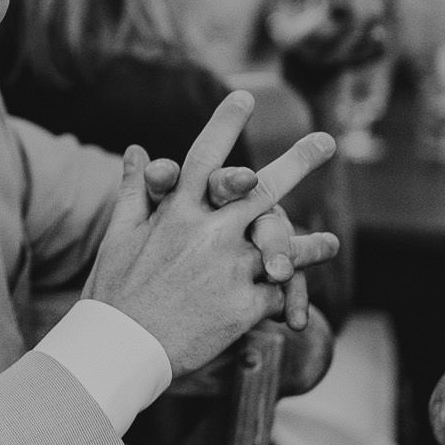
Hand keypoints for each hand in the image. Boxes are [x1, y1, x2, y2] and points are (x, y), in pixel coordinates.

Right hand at [82, 88, 339, 378]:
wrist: (120, 348)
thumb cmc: (114, 290)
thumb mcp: (118, 235)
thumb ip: (134, 190)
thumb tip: (136, 149)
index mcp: (178, 212)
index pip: (205, 155)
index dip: (226, 123)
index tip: (245, 96)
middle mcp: (209, 233)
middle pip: (263, 188)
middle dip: (298, 161)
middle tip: (327, 140)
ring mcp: (229, 268)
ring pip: (283, 246)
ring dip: (310, 244)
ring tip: (329, 243)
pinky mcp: (243, 306)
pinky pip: (277, 293)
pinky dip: (286, 294)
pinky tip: (298, 298)